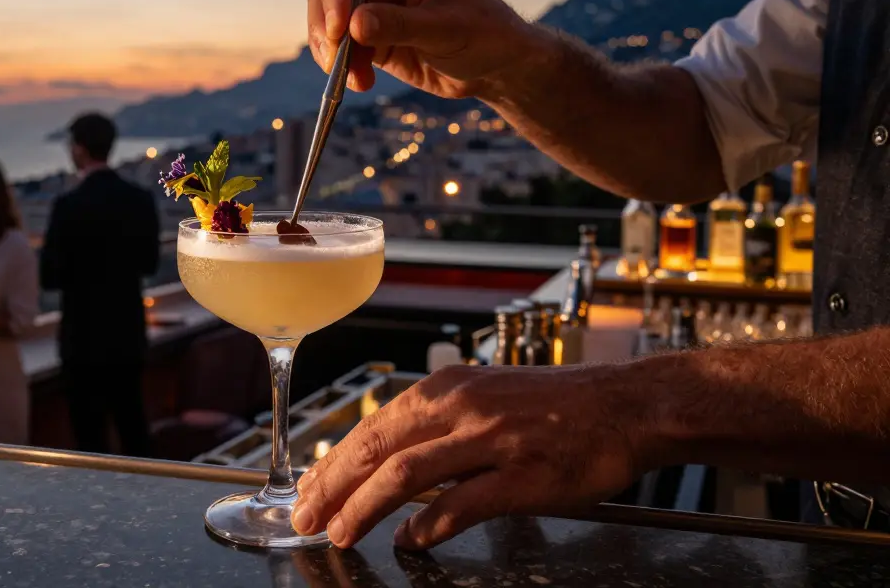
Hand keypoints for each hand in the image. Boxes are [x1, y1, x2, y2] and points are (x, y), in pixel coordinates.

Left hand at [292, 364, 644, 549]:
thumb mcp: (484, 398)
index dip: (333, 464)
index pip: (372, 428)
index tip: (307, 490)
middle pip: (377, 449)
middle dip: (333, 487)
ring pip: (406, 475)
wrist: (626, 406)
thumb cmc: (555, 407)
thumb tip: (384, 464)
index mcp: (447, 389)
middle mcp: (461, 407)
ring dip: (365, 509)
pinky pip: (461, 504)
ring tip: (342, 534)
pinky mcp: (522, 475)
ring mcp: (491, 440)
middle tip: (307, 518)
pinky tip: (412, 543)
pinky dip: (429, 526)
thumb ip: (435, 428)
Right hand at [308, 0, 541, 98]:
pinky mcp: (372, 40)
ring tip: (349, 77)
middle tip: (335, 55)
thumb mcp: (446, 28)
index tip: (339, 26)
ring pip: (328, 22)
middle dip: (325, 24)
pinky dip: (342, 68)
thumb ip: (400, 24)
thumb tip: (354, 24)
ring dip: (331, 50)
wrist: (496, 67)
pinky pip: (341, 50)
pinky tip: (361, 83)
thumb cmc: (485, 34)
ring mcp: (374, 9)